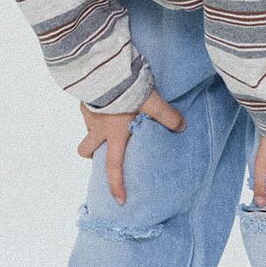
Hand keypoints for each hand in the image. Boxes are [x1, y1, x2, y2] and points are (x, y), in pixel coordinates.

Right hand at [77, 88, 185, 204]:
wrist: (104, 67)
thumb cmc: (126, 90)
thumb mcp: (152, 103)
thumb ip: (168, 116)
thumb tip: (181, 127)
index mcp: (113, 134)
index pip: (113, 166)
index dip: (116, 185)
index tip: (119, 199)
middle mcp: (96, 127)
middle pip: (86, 150)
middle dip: (93, 153)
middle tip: (105, 148)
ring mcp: (87, 111)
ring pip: (86, 127)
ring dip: (94, 128)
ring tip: (109, 118)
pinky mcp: (84, 95)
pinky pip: (87, 106)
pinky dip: (96, 106)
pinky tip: (108, 96)